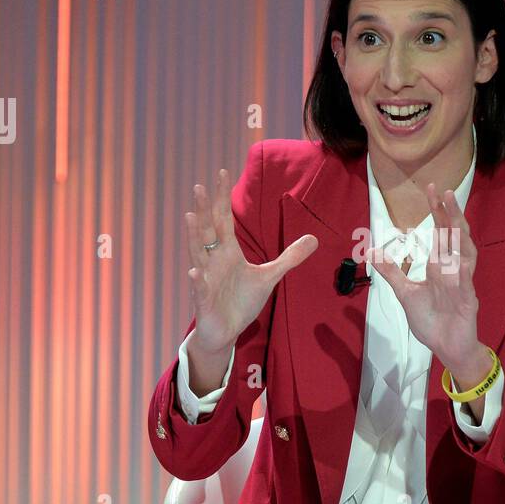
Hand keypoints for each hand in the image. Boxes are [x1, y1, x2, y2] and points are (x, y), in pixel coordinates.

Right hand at [185, 167, 316, 353]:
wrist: (225, 330)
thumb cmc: (241, 301)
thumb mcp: (270, 276)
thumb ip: (289, 257)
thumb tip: (314, 239)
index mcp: (228, 251)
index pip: (223, 219)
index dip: (222, 197)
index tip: (222, 173)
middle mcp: (214, 260)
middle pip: (207, 230)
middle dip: (204, 209)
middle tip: (200, 186)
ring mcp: (206, 278)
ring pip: (197, 253)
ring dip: (194, 236)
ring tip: (190, 216)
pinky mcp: (203, 299)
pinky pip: (199, 288)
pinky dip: (197, 280)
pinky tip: (194, 271)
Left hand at [367, 182, 486, 376]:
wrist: (447, 347)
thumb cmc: (431, 320)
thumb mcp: (405, 293)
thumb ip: (392, 272)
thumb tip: (371, 253)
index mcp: (441, 266)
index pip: (441, 232)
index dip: (438, 211)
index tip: (432, 189)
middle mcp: (454, 269)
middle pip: (455, 236)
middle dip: (451, 215)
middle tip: (446, 192)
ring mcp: (463, 284)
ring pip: (466, 254)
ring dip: (461, 236)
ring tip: (455, 217)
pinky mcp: (468, 301)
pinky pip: (465, 284)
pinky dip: (462, 273)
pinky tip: (457, 262)